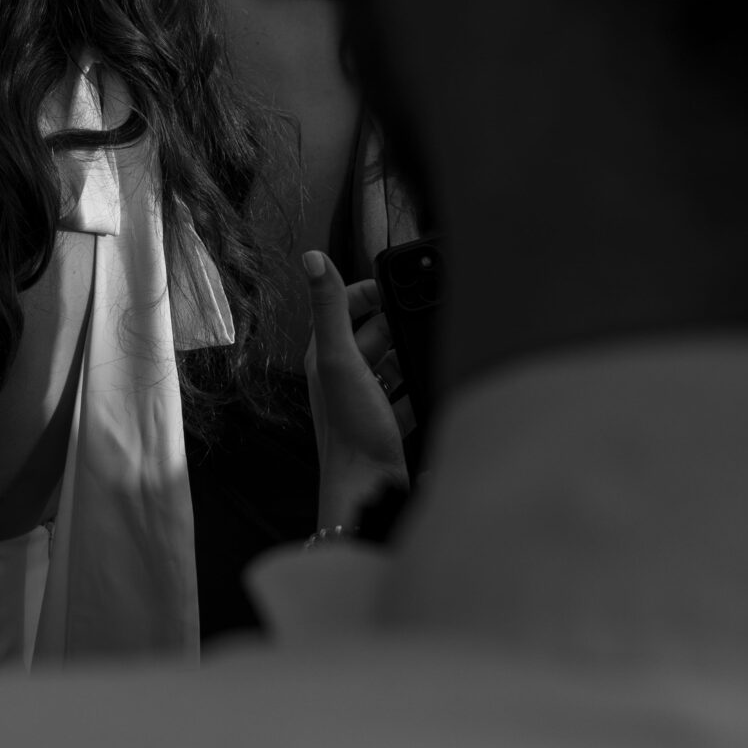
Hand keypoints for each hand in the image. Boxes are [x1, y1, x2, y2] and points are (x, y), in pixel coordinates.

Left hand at [302, 250, 409, 527]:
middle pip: (373, 334)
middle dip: (398, 321)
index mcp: (326, 356)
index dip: (367, 291)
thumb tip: (312, 258)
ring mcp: (366, 401)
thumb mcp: (341, 360)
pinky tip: (435, 380)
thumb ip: (331, 309)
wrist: (369, 489)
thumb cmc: (351, 428)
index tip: (397, 282)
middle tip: (425, 312)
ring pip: (392, 363)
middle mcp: (342, 376)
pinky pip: (408, 394)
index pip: (345, 308)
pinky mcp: (387, 422)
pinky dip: (421, 385)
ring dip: (411, 352)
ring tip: (432, 344)